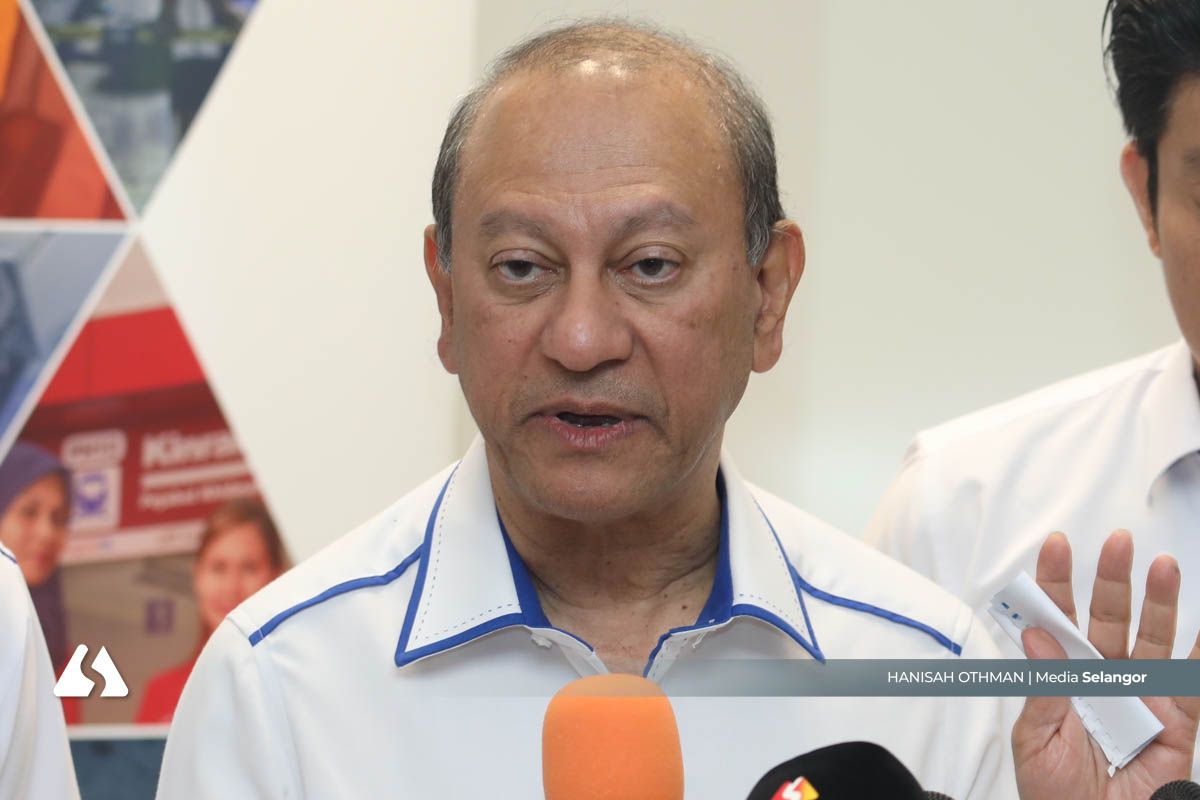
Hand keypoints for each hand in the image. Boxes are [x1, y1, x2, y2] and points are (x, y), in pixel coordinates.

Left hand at [1013, 530, 1199, 799]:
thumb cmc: (1054, 793)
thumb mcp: (1036, 739)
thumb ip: (1042, 687)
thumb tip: (1037, 634)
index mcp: (1062, 677)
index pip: (1058, 621)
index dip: (1056, 583)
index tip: (1055, 547)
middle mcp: (1103, 679)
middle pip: (1108, 618)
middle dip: (1112, 578)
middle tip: (1117, 542)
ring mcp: (1141, 697)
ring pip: (1152, 639)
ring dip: (1160, 602)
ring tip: (1163, 566)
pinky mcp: (1176, 723)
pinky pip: (1193, 684)